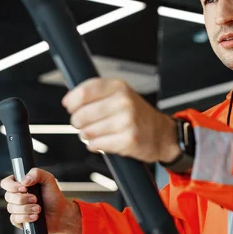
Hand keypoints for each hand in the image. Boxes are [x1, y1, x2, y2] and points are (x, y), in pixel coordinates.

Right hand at [0, 168, 81, 233]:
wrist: (60, 213)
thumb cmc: (53, 196)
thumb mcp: (48, 179)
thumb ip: (37, 173)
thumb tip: (24, 180)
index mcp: (21, 185)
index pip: (6, 183)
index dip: (12, 186)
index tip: (24, 188)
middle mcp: (17, 196)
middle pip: (8, 196)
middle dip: (23, 198)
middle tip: (36, 199)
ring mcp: (17, 208)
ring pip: (11, 208)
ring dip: (27, 209)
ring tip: (38, 208)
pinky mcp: (19, 220)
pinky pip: (15, 219)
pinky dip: (26, 217)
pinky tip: (35, 216)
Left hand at [62, 78, 180, 163]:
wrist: (162, 134)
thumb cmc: (138, 115)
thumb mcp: (121, 94)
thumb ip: (97, 93)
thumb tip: (70, 101)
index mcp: (119, 87)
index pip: (84, 92)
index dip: (72, 102)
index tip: (70, 107)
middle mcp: (124, 102)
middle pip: (81, 114)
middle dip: (77, 122)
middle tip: (84, 124)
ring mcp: (127, 121)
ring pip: (87, 131)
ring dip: (86, 135)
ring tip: (97, 133)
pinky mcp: (128, 140)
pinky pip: (97, 145)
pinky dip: (95, 146)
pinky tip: (103, 142)